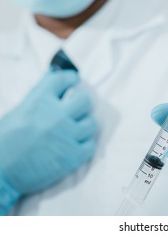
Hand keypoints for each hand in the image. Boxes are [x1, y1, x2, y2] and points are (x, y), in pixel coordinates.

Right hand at [0, 70, 96, 212]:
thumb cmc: (4, 142)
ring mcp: (67, 135)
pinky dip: (84, 145)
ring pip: (91, 123)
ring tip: (74, 131)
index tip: (74, 80)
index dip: (70, 78)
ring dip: (84, 126)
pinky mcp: (73, 156)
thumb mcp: (18, 112)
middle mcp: (56, 115)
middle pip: (85, 100)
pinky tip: (75, 146)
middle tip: (77, 108)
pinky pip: (91, 145)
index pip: (63, 79)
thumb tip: (57, 84)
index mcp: (39, 101)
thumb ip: (39, 98)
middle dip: (81, 103)